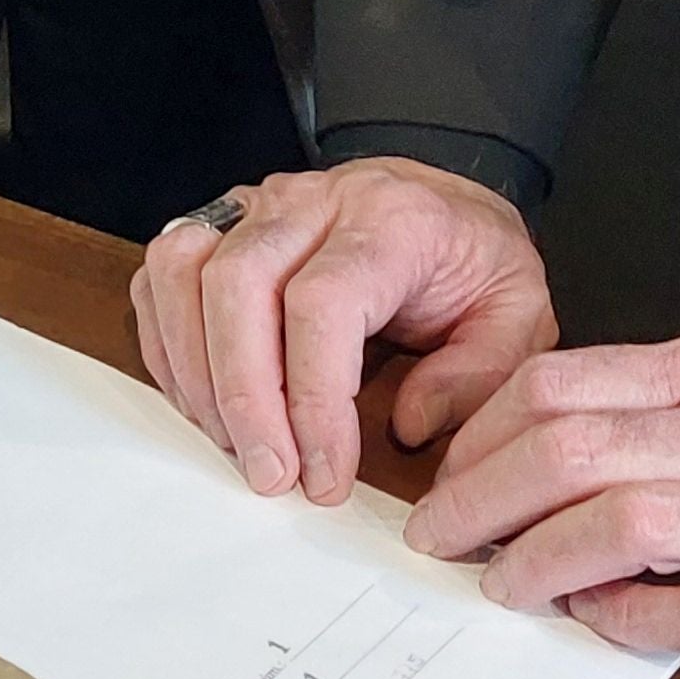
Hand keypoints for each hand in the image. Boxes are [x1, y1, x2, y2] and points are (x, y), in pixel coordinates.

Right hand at [130, 156, 556, 505]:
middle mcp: (312, 201)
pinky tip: (209, 406)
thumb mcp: (518, 316)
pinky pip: (161, 278)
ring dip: (195, 372)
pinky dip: (170, 349)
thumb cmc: (471, 263)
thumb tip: (406, 427)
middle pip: (237, 285)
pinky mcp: (218, 226)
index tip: (325, 476)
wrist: (442, 205)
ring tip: (235, 443)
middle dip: (244, 399)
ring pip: (182, 270)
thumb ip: (479, 375)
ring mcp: (256, 207)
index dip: (312, 401)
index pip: (322, 303)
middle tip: (270, 477)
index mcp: (391, 220)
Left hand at [408, 333, 679, 667]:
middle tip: (438, 541)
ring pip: (625, 526)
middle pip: (572, 452)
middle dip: (482, 501)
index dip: (485, 430)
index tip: (449, 471)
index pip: (564, 384)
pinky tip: (601, 626)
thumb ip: (679, 397)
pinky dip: (638, 623)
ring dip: (541, 561)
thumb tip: (566, 432)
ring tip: (502, 588)